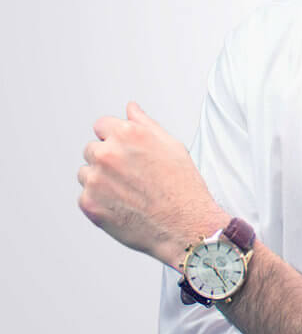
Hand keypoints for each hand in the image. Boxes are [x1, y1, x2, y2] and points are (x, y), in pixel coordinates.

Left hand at [78, 101, 228, 268]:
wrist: (184, 225)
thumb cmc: (182, 186)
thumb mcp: (171, 145)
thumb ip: (145, 123)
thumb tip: (130, 108)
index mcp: (128, 134)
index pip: (101, 125)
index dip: (114, 138)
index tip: (125, 151)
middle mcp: (108, 153)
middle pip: (92, 148)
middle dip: (107, 158)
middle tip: (131, 175)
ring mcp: (96, 179)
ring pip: (86, 172)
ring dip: (100, 179)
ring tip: (128, 192)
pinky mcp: (89, 203)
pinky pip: (86, 196)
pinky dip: (100, 201)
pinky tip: (123, 205)